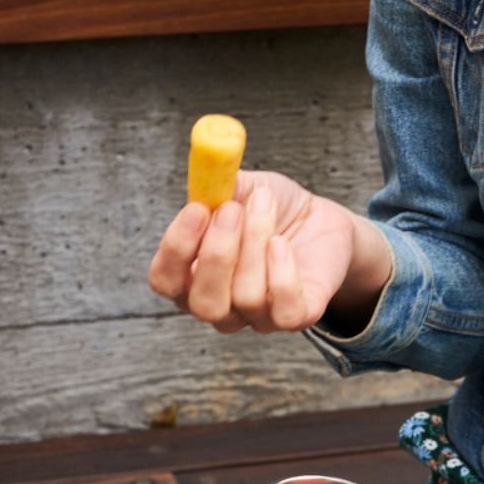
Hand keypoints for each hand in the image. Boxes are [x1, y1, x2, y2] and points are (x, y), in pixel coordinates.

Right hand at [148, 170, 391, 333]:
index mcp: (192, 277)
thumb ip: (215, 182)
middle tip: (233, 209)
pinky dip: (283, 274)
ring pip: (246, 298)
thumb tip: (207, 166)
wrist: (318, 220)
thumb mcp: (239, 186)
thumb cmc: (270, 208)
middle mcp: (221, 306)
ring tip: (266, 206)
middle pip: (204, 304)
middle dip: (218, 254)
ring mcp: (258, 317)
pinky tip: (282, 243)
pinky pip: (285, 310)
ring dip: (255, 243)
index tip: (197, 209)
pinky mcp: (297, 317)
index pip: (165, 281)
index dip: (176, 249)